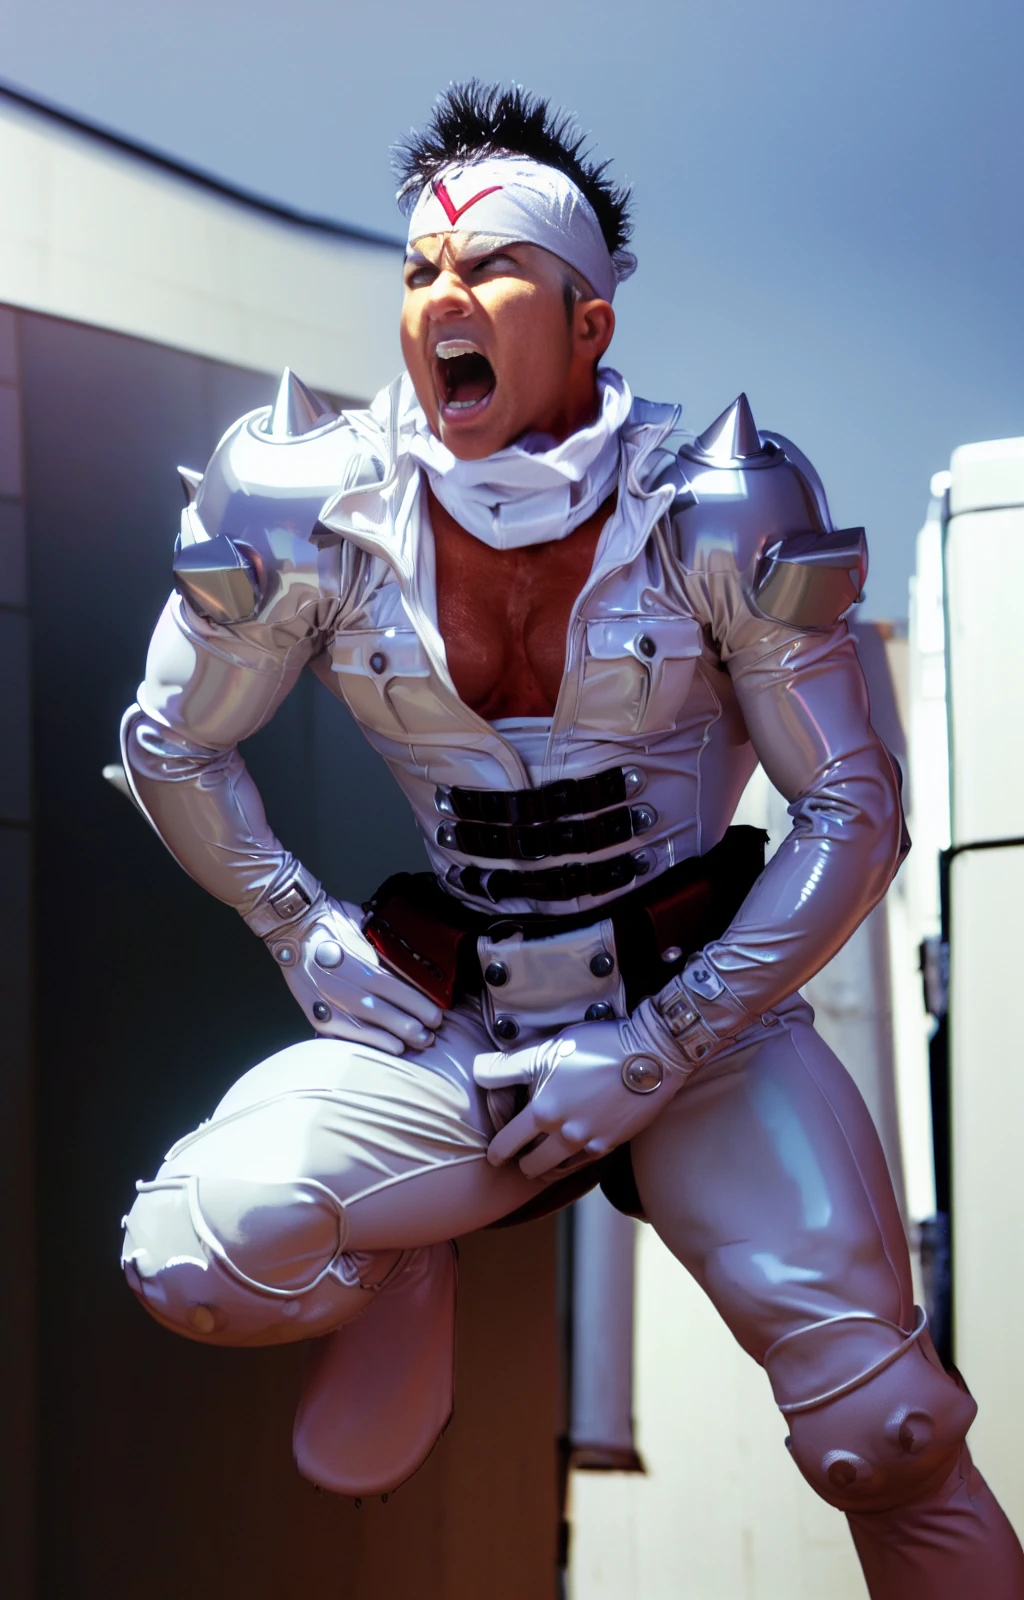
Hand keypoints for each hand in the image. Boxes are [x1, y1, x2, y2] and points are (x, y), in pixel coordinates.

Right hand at [266, 895, 444, 1053]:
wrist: (293, 926)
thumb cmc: (332, 922)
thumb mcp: (364, 928)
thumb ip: (384, 950)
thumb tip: (413, 965)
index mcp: (355, 963)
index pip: (392, 988)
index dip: (416, 1004)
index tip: (437, 1014)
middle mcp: (341, 985)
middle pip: (381, 1011)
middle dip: (410, 1026)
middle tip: (431, 1036)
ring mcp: (327, 1001)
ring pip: (364, 1025)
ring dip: (393, 1038)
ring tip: (415, 1044)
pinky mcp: (316, 1013)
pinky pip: (344, 1033)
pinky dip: (368, 1041)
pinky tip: (389, 1048)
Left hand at [473, 1002, 691, 1178]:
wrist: (650, 1052)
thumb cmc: (596, 1046)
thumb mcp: (546, 1050)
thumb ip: (508, 1066)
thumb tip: (476, 1072)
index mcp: (543, 1111)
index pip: (508, 1143)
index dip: (497, 1152)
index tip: (494, 1156)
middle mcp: (564, 1134)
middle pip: (532, 1165)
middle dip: (522, 1164)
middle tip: (519, 1159)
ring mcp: (590, 1142)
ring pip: (557, 1169)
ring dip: (546, 1168)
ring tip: (541, 1162)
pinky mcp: (612, 1144)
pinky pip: (583, 1163)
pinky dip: (571, 1163)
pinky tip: (570, 1154)